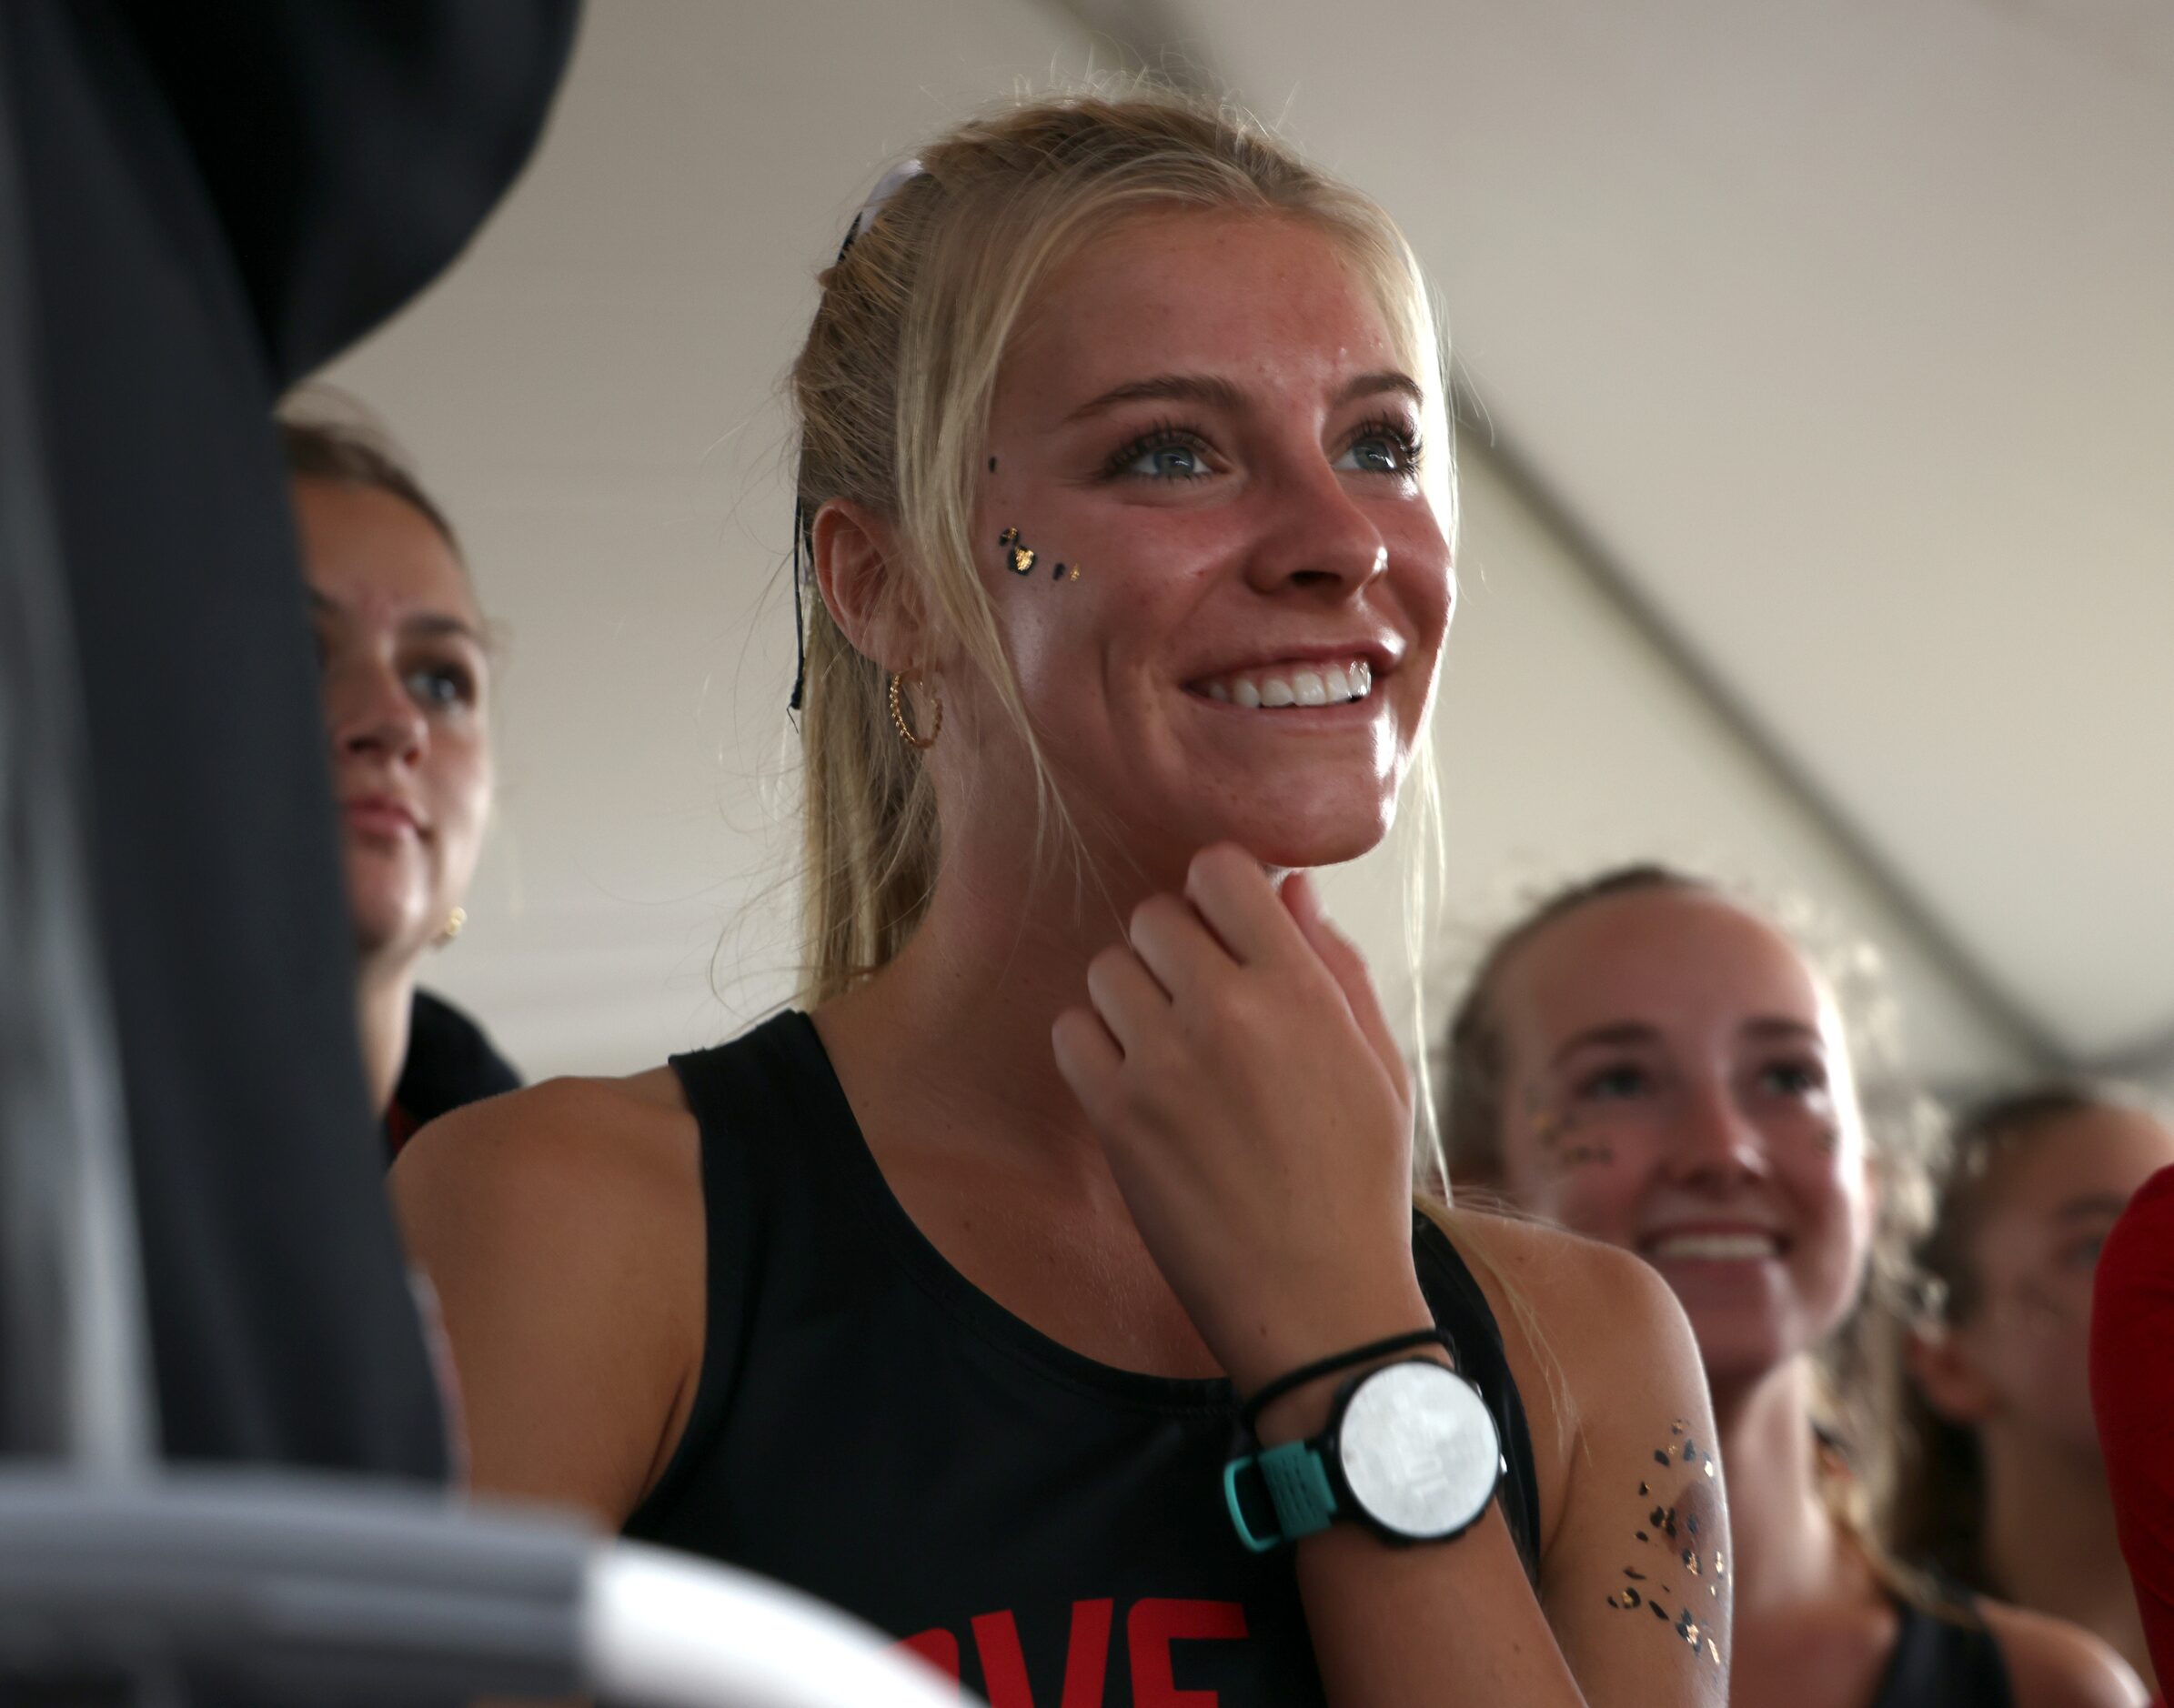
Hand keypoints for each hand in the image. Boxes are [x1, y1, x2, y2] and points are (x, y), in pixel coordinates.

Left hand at [1051, 844, 1429, 1395]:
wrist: (1320, 1304)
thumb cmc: (1360, 1185)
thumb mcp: (1379, 1067)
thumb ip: (1334, 966)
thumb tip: (1291, 888)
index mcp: (1300, 991)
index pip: (1221, 869)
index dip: (1219, 891)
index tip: (1227, 930)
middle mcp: (1228, 1013)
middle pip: (1154, 914)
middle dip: (1173, 945)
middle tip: (1198, 998)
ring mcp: (1165, 1064)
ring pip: (1106, 968)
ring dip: (1130, 995)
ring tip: (1167, 1044)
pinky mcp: (1118, 1117)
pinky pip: (1070, 1032)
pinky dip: (1092, 1045)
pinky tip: (1133, 1078)